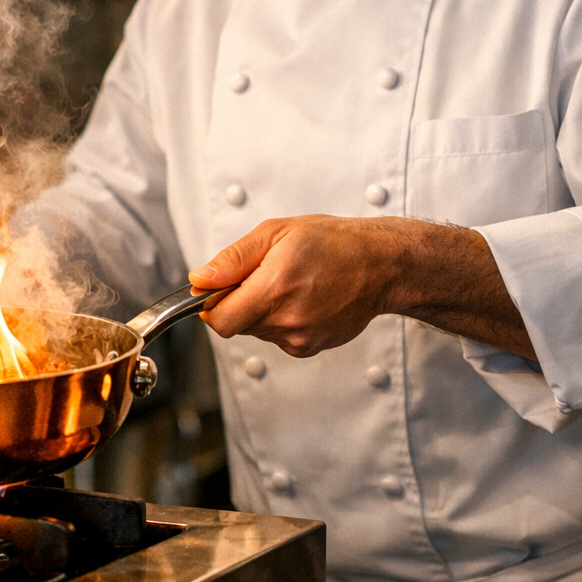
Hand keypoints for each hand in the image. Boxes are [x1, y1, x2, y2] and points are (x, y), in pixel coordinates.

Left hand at [190, 215, 535, 360]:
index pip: (219, 320)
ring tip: (291, 282)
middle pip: (237, 325)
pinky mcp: (311, 347)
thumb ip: (232, 260)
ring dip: (263, 310)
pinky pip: (280, 337)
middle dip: (240, 301)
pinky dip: (283, 320)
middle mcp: (286, 321)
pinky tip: (304, 298)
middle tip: (264, 274)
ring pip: (258, 331)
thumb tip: (199, 280)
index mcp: (273, 289)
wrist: (381, 264)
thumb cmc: (334, 243)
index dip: (212, 303)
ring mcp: (300, 338)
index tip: (219, 288)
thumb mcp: (275, 233)